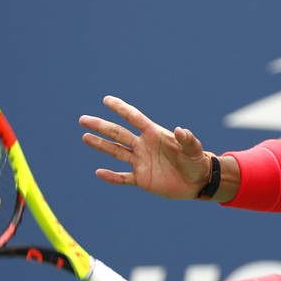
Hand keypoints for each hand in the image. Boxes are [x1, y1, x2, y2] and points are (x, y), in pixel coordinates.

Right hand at [79, 96, 210, 198]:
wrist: (197, 181)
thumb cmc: (196, 161)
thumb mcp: (194, 150)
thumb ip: (188, 140)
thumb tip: (181, 130)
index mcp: (154, 134)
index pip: (134, 118)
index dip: (121, 108)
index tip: (106, 100)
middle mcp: (143, 146)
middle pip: (118, 134)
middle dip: (101, 126)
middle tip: (83, 119)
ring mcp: (141, 162)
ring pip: (116, 152)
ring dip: (101, 145)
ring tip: (85, 137)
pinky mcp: (141, 179)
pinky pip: (123, 178)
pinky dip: (111, 177)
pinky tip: (99, 173)